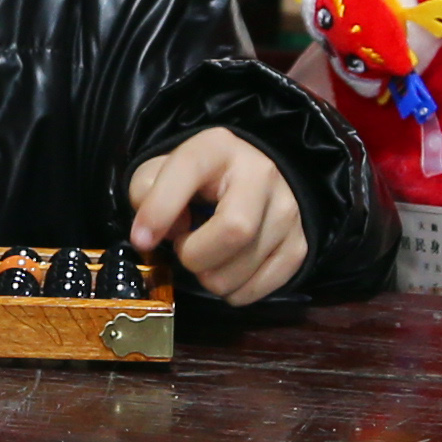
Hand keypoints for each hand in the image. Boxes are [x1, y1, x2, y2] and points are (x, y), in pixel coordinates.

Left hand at [127, 128, 307, 303]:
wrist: (252, 182)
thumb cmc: (200, 181)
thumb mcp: (163, 172)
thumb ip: (145, 193)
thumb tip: (154, 233)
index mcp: (219, 148)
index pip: (189, 173)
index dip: (160, 211)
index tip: (142, 240)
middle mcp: (262, 174)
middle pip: (235, 231)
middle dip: (195, 255)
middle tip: (186, 249)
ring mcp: (288, 211)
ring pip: (242, 271)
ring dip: (210, 278)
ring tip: (208, 257)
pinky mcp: (299, 245)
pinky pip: (258, 290)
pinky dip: (233, 292)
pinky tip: (228, 270)